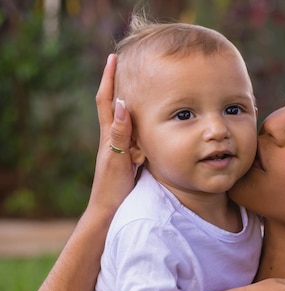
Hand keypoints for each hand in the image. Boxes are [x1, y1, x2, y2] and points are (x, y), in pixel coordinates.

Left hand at [86, 54, 134, 217]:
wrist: (109, 212)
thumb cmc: (113, 189)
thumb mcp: (118, 160)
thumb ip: (120, 134)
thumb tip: (121, 103)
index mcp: (109, 136)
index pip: (107, 100)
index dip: (109, 79)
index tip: (115, 58)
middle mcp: (113, 139)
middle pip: (114, 104)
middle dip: (119, 83)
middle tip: (129, 64)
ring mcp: (120, 148)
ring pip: (125, 118)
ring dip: (130, 99)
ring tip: (142, 84)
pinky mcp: (128, 158)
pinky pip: (134, 133)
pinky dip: (139, 120)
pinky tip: (150, 120)